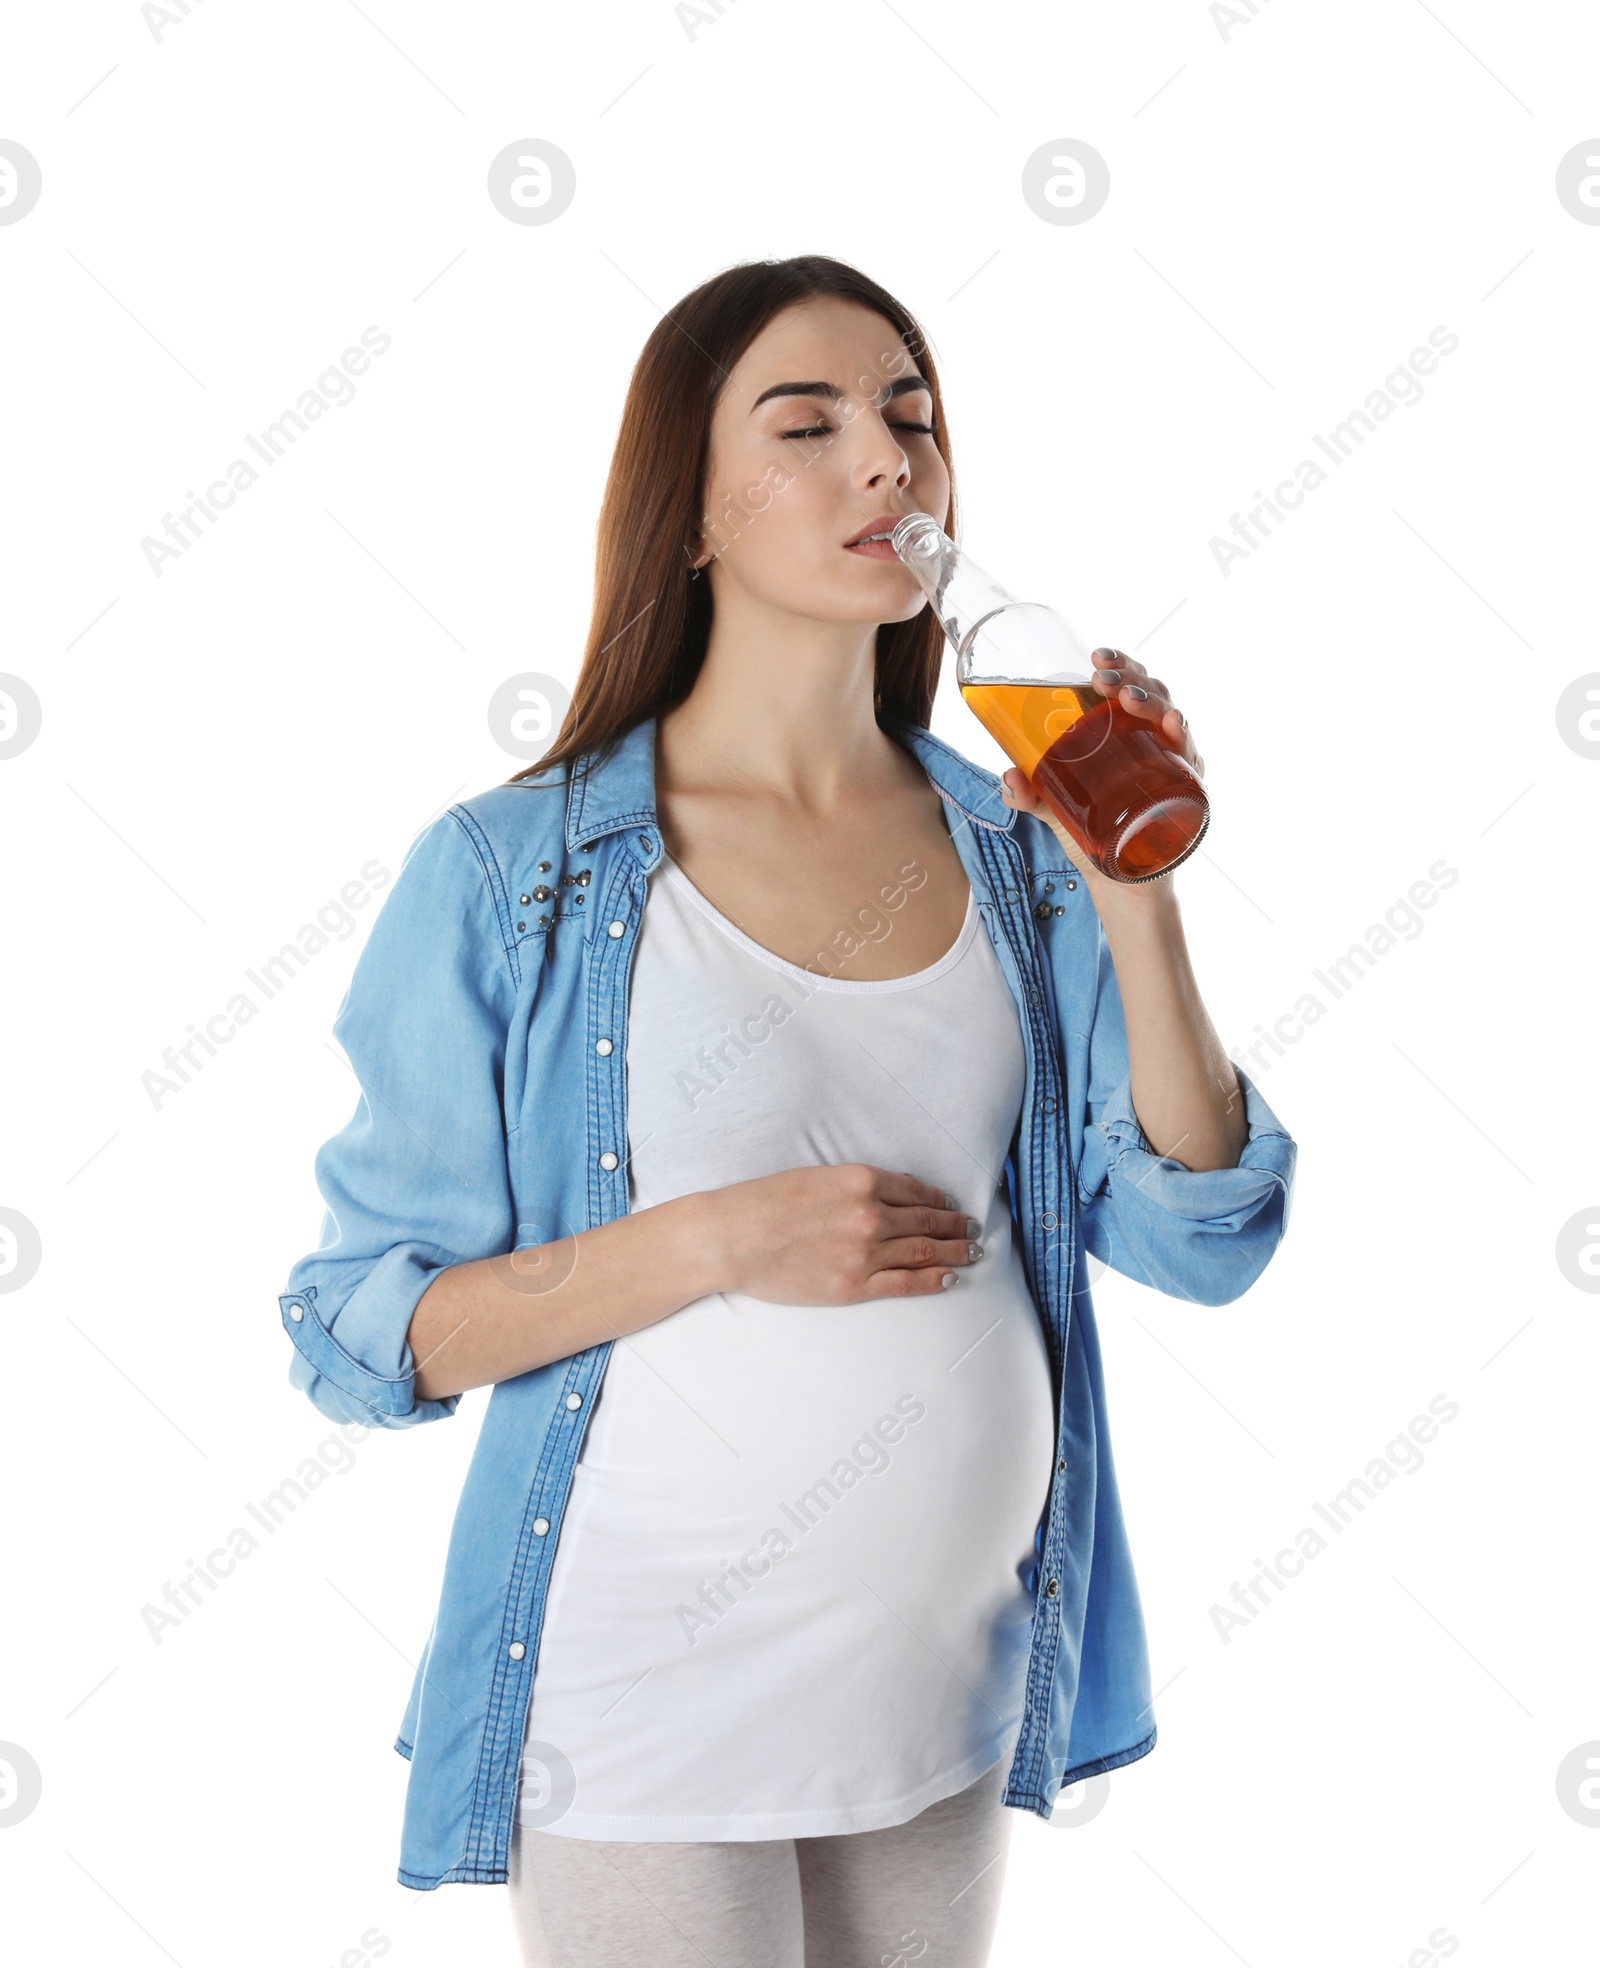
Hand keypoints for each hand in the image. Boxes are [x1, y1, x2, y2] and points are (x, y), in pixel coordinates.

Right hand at [698, 1164, 985, 1302]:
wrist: (731, 1237)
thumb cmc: (763, 1202)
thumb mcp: (815, 1176)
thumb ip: (855, 1185)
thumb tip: (892, 1193)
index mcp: (860, 1180)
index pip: (915, 1191)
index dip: (939, 1201)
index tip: (950, 1206)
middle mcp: (870, 1214)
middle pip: (927, 1222)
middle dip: (956, 1226)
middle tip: (974, 1230)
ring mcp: (864, 1253)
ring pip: (924, 1252)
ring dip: (954, 1252)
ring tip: (971, 1252)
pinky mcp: (853, 1286)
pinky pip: (906, 1283)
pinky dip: (933, 1280)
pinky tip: (949, 1278)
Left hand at [998, 647, 1203, 889]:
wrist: (1118, 878)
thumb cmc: (1089, 830)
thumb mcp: (1052, 808)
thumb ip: (1028, 792)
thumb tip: (1008, 775)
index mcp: (1123, 731)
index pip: (1126, 684)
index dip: (1118, 664)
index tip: (1096, 655)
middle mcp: (1151, 739)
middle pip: (1149, 692)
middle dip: (1130, 676)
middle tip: (1103, 677)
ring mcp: (1171, 761)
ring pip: (1170, 715)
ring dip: (1152, 700)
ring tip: (1128, 698)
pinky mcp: (1186, 789)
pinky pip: (1191, 759)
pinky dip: (1183, 739)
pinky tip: (1173, 726)